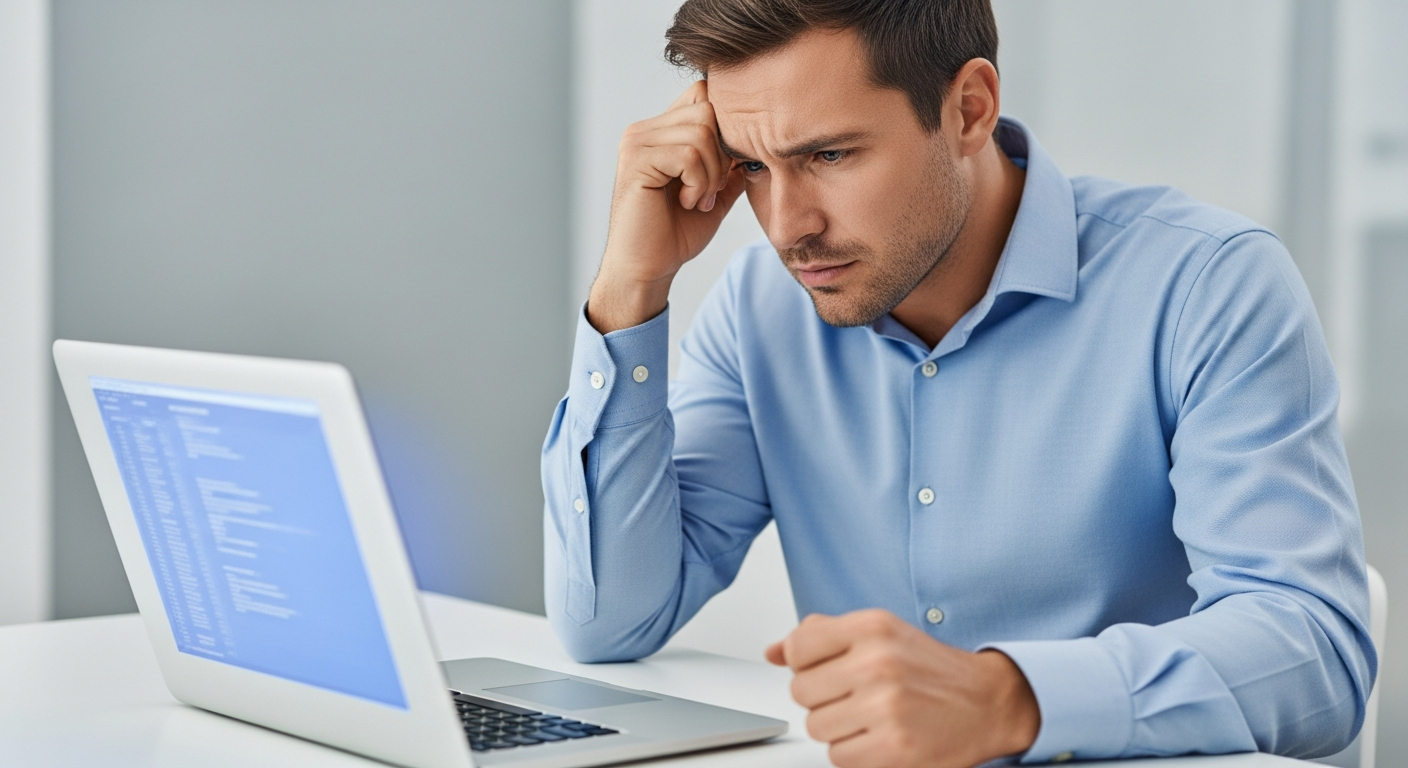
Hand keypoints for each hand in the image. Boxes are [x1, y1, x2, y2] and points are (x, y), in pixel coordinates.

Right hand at [587, 80, 747, 333]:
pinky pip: (687, 154)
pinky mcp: (636, 160)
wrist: (648, 268)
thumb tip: (759, 141)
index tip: (723, 172)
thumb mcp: (714, 193)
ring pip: (701, 132)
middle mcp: (645, 130)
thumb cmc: (675, 234)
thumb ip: (730, 165)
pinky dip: (699, 183)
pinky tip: (688, 203)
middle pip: (708, 110)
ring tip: (698, 200)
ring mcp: (637, 142)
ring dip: (711, 173)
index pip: (705, 96)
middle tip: (711, 190)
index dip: (725, 131)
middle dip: (722, 154)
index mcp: (661, 131)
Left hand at [766, 609, 1039, 767]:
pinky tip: (879, 736)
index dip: (805, 664)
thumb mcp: (880, 633)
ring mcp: (886, 706)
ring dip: (837, 727)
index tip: (826, 668)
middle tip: (854, 695)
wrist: (987, 702)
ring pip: (817, 726)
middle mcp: (878, 662)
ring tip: (868, 716)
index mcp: (872, 627)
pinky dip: (854, 752)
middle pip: (801, 691)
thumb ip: (823, 636)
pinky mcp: (894, 747)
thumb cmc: (929, 668)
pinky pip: (839, 757)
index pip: (798, 647)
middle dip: (822, 697)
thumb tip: (774, 651)